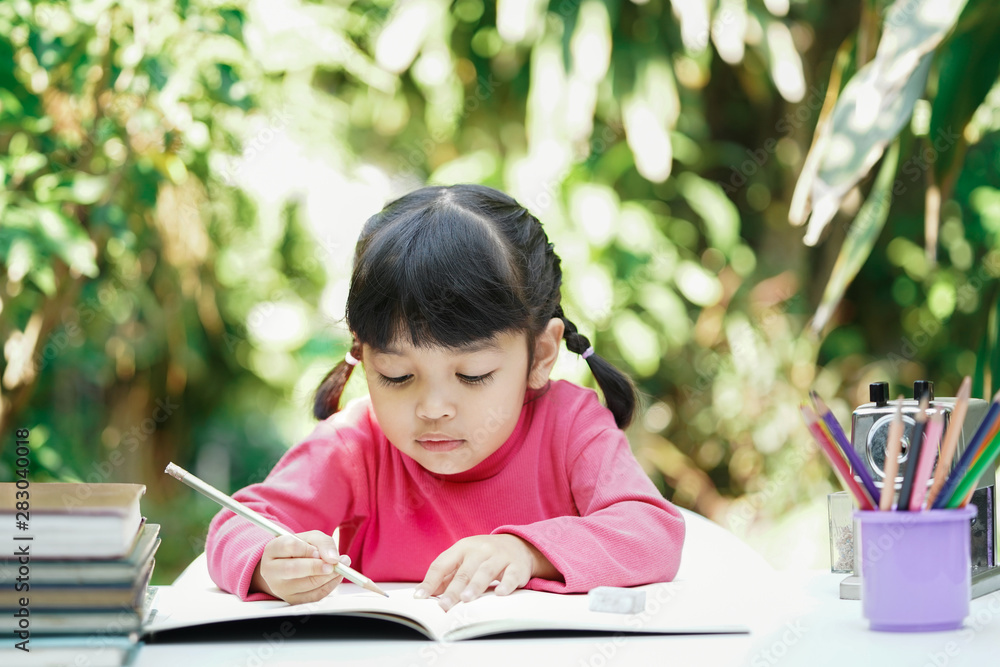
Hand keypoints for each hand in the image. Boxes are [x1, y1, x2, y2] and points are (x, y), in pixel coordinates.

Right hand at [250, 530, 350, 604]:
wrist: (289, 565)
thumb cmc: (299, 549)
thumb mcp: (310, 538)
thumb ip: (323, 542)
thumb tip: (333, 558)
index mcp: (273, 550)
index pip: (288, 546)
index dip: (306, 549)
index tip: (318, 551)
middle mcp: (272, 570)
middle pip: (293, 569)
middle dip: (316, 566)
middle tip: (332, 564)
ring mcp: (280, 588)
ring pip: (306, 584)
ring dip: (328, 576)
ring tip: (338, 567)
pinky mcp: (292, 600)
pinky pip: (314, 596)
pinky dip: (330, 586)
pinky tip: (335, 576)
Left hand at [414, 534, 558, 610]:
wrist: (519, 545)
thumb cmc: (485, 556)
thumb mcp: (465, 559)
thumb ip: (447, 576)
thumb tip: (426, 595)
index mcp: (462, 548)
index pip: (442, 564)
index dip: (430, 581)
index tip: (420, 597)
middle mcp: (480, 550)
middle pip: (464, 571)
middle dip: (453, 589)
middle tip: (444, 605)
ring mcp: (499, 557)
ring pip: (485, 571)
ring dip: (475, 585)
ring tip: (466, 599)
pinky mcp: (517, 566)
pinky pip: (511, 575)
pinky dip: (506, 584)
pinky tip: (500, 594)